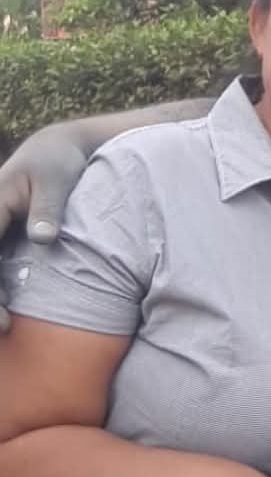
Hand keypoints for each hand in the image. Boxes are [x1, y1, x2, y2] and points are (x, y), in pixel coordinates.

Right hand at [0, 127, 91, 328]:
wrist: (54, 148)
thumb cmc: (58, 162)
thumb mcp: (57, 179)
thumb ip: (48, 209)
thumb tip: (42, 240)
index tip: (3, 314)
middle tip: (5, 327)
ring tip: (7, 326)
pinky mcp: (0, 234)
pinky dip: (1, 285)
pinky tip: (10, 311)